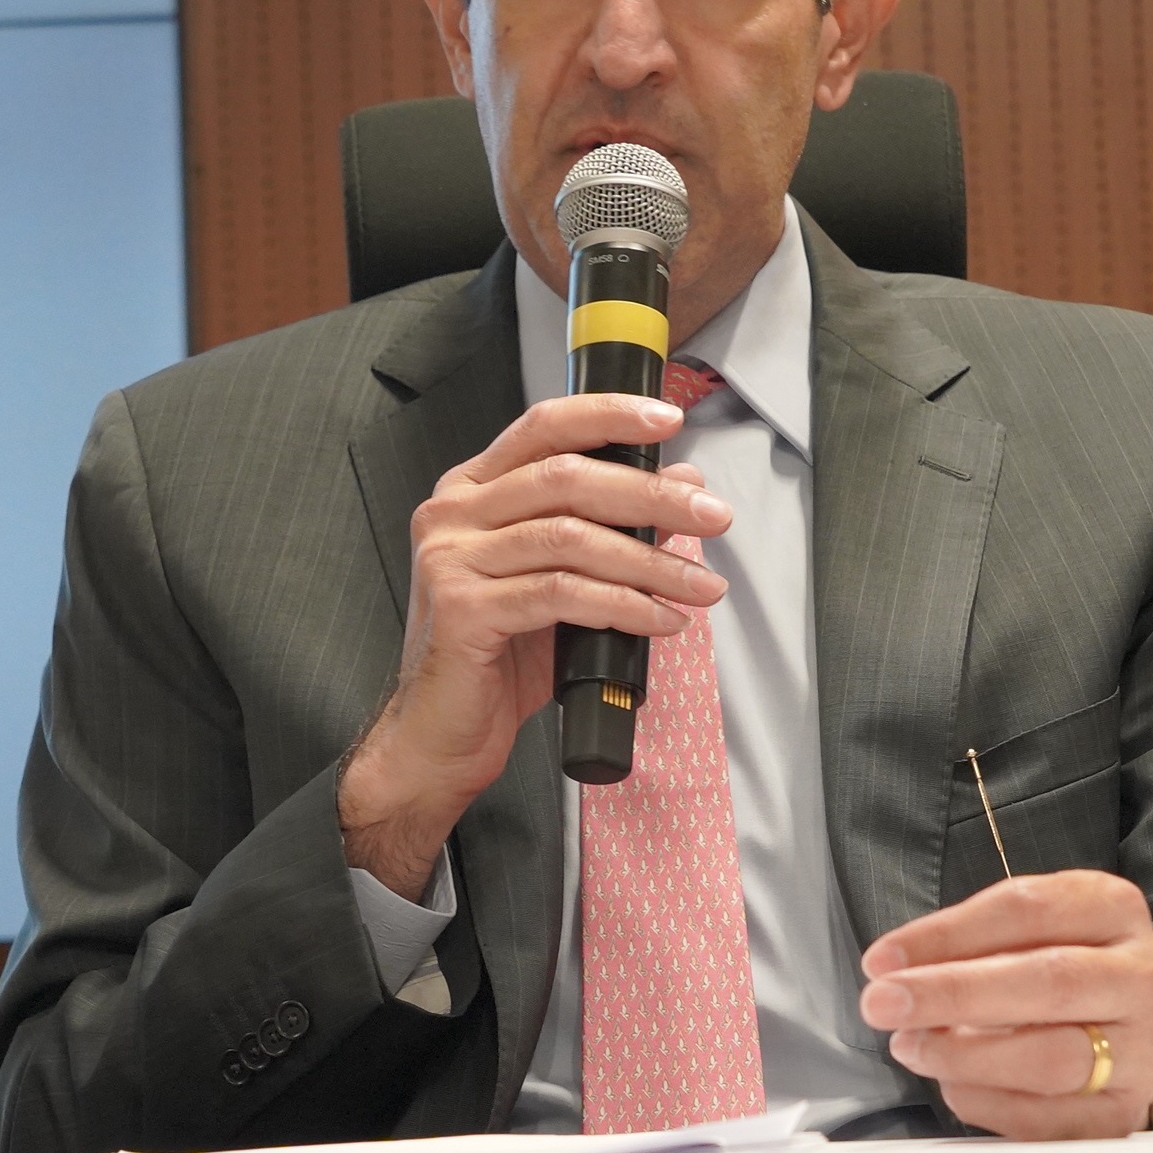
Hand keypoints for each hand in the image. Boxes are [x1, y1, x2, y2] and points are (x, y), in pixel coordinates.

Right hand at [339, 393, 731, 896]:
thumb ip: (608, 529)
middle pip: (566, 478)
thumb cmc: (497, 659)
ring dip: (650, 560)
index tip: (667, 420)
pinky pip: (562, 594)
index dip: (607, 416)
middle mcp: (453, 515)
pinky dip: (624, 605)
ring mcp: (451, 559)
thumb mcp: (560, 581)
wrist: (440, 736)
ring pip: (571, 537)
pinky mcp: (462, 608)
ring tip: (700, 584)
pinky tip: (661, 620)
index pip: (542, 427)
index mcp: (471, 492)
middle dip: (651, 494)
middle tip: (712, 514)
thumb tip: (680, 485)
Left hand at [858, 871, 1152, 1138]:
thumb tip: (895, 972)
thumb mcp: (1019, 933)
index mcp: (1112, 909)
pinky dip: (987, 1103)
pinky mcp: (1124, 1114)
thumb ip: (966, 946)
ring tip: (911, 1047)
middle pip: (1048, 982)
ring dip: (965, 1055)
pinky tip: (952, 1085)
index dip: (947, 935)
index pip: (1026, 910)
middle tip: (884, 1004)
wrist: (1121, 1032)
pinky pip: (1048, 1119)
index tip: (882, 959)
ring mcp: (1143, 1051)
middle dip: (953, 994)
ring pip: (1053, 1058)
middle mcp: (1143, 977)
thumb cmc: (1054, 969)